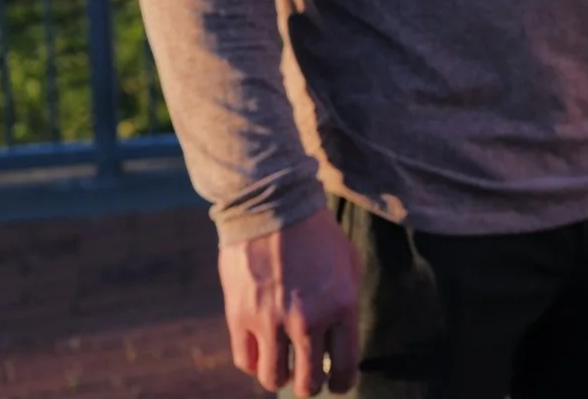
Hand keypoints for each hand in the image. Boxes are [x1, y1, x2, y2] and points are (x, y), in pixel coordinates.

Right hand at [218, 207, 361, 395]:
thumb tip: (339, 342)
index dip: (342, 383)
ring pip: (274, 379)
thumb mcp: (347, 266)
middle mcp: (308, 320)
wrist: (273, 207)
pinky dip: (255, 364)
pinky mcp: (240, 317)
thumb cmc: (316, 235)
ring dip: (280, 379)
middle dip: (310, 387)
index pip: (345, 366)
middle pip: (308, 382)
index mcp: (342, 306)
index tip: (338, 384)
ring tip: (283, 370)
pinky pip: (246, 361)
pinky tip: (262, 354)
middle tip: (309, 381)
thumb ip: (345, 305)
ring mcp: (271, 321)